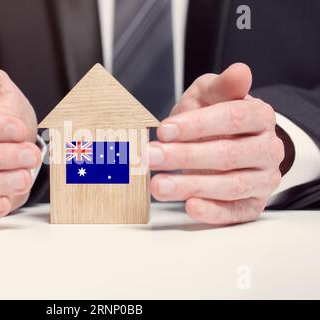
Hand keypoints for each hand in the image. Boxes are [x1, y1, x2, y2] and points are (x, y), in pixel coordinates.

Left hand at [149, 63, 284, 224]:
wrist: (223, 142)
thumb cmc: (211, 118)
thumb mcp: (209, 96)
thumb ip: (221, 86)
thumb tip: (240, 71)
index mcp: (259, 117)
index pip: (234, 118)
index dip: (198, 125)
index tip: (164, 130)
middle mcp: (267, 149)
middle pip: (229, 154)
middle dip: (185, 157)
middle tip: (151, 157)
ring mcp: (262, 179)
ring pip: (230, 186)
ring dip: (191, 186)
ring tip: (158, 185)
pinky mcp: (251, 205)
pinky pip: (235, 213)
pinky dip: (212, 212)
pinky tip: (190, 206)